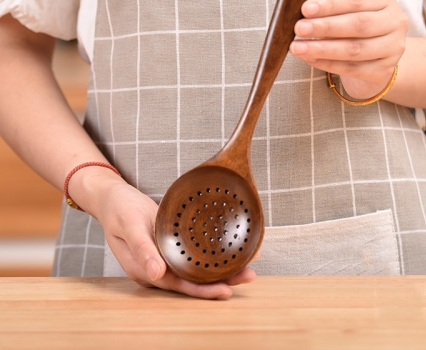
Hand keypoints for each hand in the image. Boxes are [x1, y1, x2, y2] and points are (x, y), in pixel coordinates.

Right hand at [72, 168, 256, 298]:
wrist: (114, 197)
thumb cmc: (119, 210)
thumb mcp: (129, 226)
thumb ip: (142, 249)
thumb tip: (156, 274)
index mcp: (146, 269)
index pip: (180, 286)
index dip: (203, 290)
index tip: (227, 290)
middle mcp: (159, 267)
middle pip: (194, 280)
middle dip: (222, 280)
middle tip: (249, 276)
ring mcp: (165, 256)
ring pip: (197, 268)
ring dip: (221, 267)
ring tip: (248, 264)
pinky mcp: (170, 245)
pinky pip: (193, 253)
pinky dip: (211, 252)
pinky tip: (229, 249)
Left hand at [289, 0, 408, 99]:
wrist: (377, 61)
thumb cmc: (356, 31)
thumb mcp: (349, 14)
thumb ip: (331, 12)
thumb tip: (303, 15)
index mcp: (385, 1)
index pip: (357, 0)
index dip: (330, 4)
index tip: (305, 8)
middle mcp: (395, 23)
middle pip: (358, 25)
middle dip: (325, 27)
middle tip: (299, 28)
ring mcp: (393, 49)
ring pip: (355, 49)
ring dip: (322, 48)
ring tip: (298, 47)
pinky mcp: (383, 72)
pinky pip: (352, 69)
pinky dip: (327, 64)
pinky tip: (310, 59)